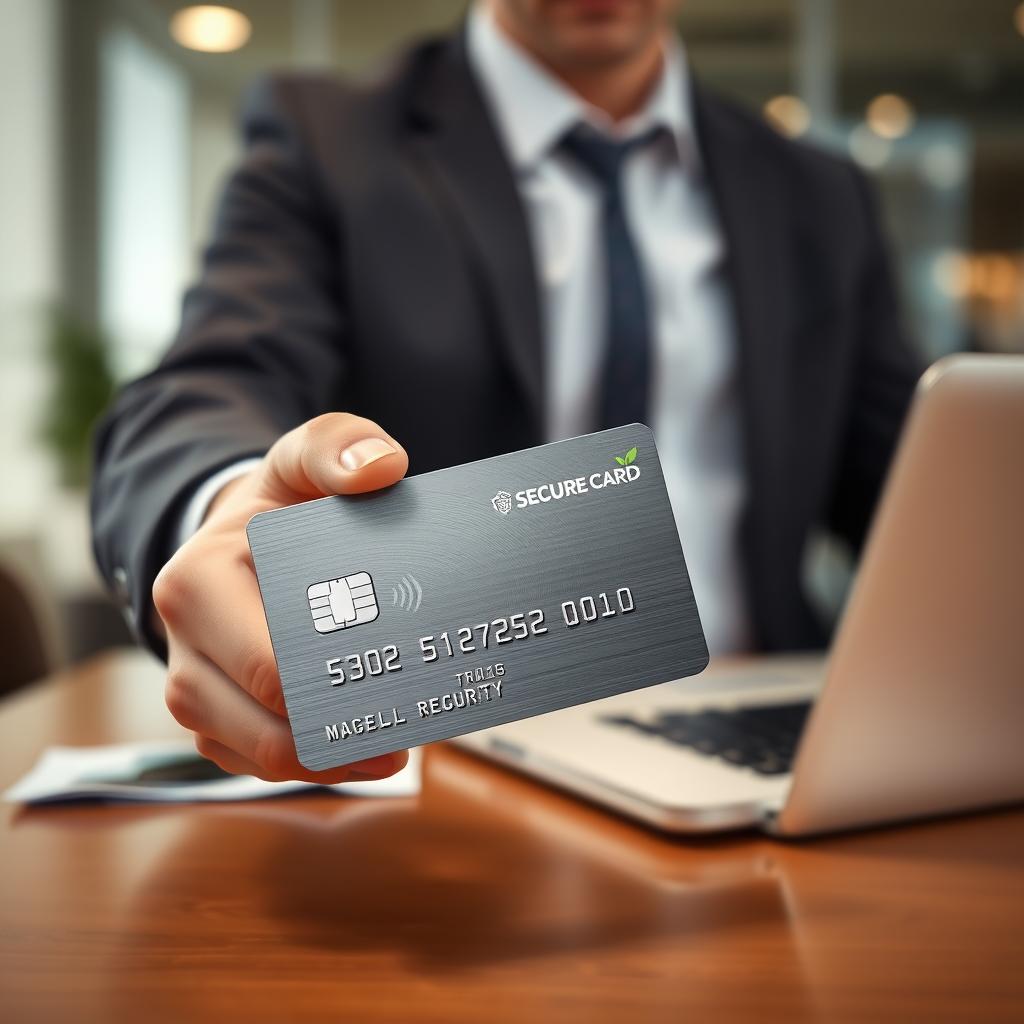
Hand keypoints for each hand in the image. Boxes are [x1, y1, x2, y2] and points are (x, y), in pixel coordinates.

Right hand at [153, 414, 409, 783]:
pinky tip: (361, 752)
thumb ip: (340, 447)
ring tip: (395, 748)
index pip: (269, 665)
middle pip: (263, 726)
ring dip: (328, 760)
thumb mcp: (307, 456)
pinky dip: (309, 765)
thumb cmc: (281, 500)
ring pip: (259, 756)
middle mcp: (183, 645)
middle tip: (406, 730)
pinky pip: (256, 763)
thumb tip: (382, 468)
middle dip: (338, 736)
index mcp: (196, 584)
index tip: (399, 684)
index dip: (335, 688)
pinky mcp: (213, 718)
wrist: (245, 535)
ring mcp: (193, 689)